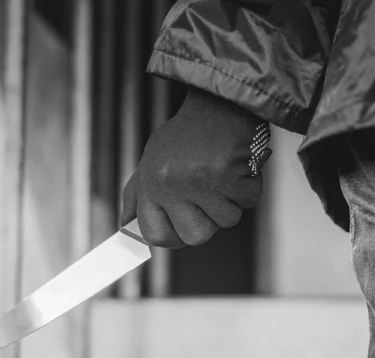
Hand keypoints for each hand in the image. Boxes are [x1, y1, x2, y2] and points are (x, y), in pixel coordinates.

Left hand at [121, 88, 271, 247]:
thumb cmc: (185, 136)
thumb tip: (126, 226)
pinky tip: (238, 166)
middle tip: (210, 197)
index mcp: (151, 183)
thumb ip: (136, 195)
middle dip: (208, 221)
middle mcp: (172, 185)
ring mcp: (202, 181)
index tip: (183, 227)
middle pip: (195, 236)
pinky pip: (247, 202)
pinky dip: (248, 187)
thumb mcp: (151, 159)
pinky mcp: (231, 174)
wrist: (218, 103)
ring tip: (223, 174)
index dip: (173, 237)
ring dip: (231, 201)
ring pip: (226, 220)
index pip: (156, 235)